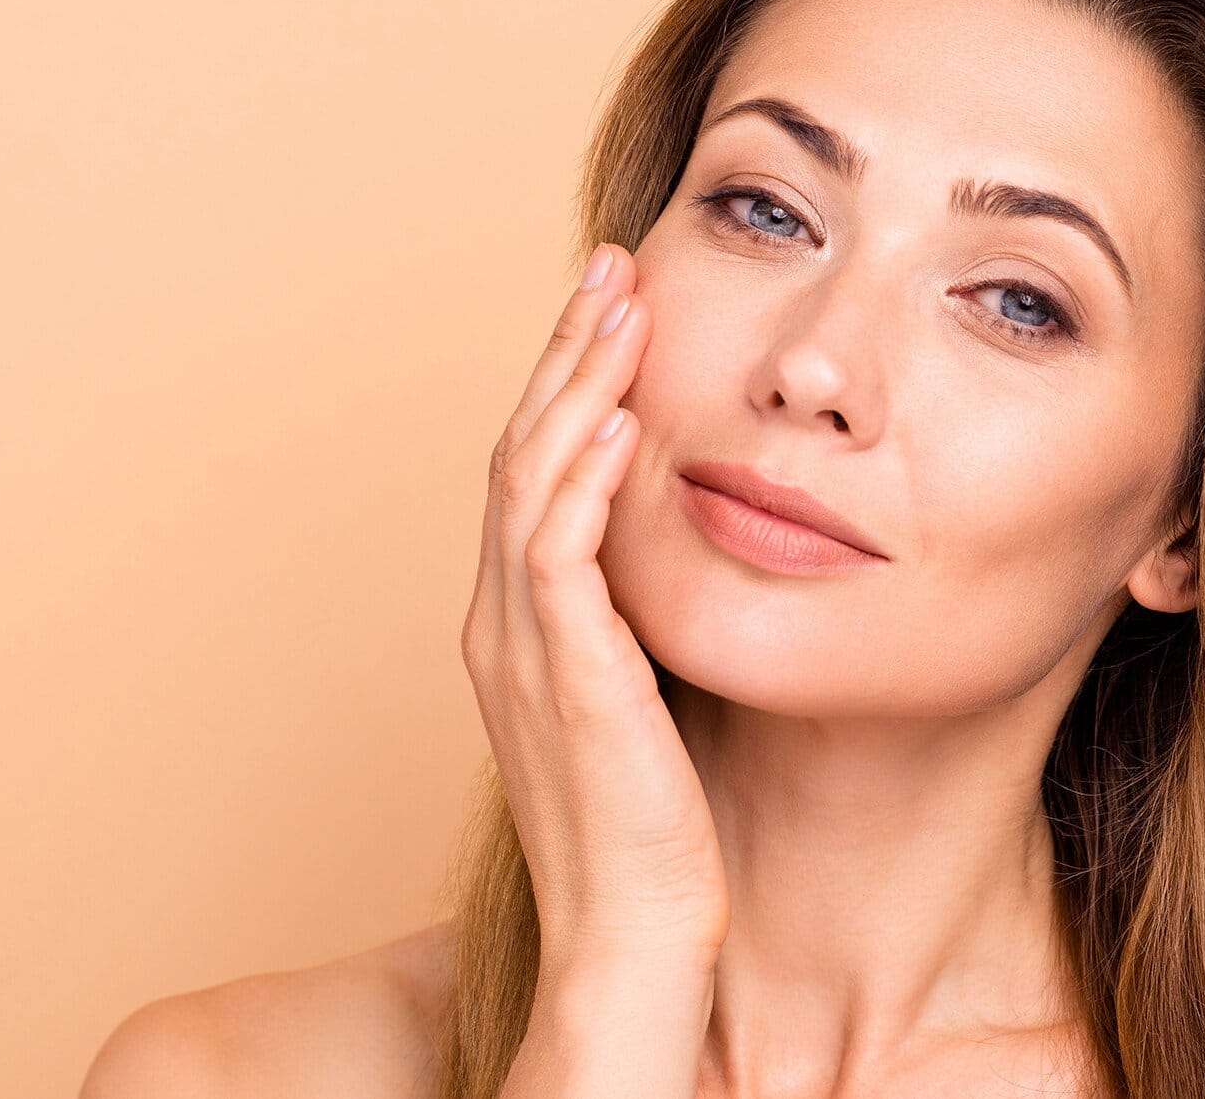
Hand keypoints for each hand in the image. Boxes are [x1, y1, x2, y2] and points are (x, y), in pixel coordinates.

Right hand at [460, 242, 727, 978]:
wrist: (634, 939)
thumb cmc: (656, 826)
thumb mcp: (649, 693)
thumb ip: (647, 616)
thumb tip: (698, 545)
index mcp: (523, 625)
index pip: (537, 472)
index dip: (570, 383)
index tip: (616, 309)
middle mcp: (506, 625)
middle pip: (522, 452)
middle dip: (566, 353)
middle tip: (611, 267)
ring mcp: (524, 651)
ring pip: (531, 483)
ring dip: (575, 385)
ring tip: (619, 303)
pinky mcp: (566, 683)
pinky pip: (558, 559)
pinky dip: (583, 482)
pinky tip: (620, 419)